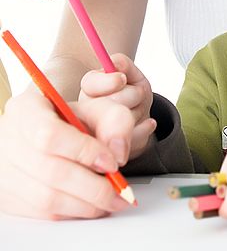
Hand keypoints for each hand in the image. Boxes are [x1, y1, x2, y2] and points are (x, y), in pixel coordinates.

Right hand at [0, 89, 135, 218]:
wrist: (47, 133)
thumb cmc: (72, 120)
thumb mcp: (98, 107)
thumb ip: (115, 121)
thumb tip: (118, 153)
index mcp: (27, 109)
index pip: (49, 134)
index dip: (84, 152)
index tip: (112, 162)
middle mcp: (9, 139)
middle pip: (51, 171)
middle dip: (94, 187)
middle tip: (120, 191)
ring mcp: (4, 171)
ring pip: (47, 198)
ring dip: (86, 205)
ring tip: (112, 200)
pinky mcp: (8, 197)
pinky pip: (43, 214)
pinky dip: (73, 212)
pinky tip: (92, 204)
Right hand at [79, 53, 155, 157]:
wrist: (139, 117)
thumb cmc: (132, 92)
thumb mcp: (130, 74)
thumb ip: (122, 64)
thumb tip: (115, 65)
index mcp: (88, 90)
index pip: (90, 84)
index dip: (107, 82)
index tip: (121, 79)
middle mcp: (86, 112)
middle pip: (108, 103)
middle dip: (131, 96)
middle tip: (137, 95)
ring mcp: (97, 135)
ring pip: (123, 120)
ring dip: (138, 111)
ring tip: (136, 110)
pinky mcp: (111, 153)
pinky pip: (133, 140)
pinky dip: (145, 128)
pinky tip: (145, 124)